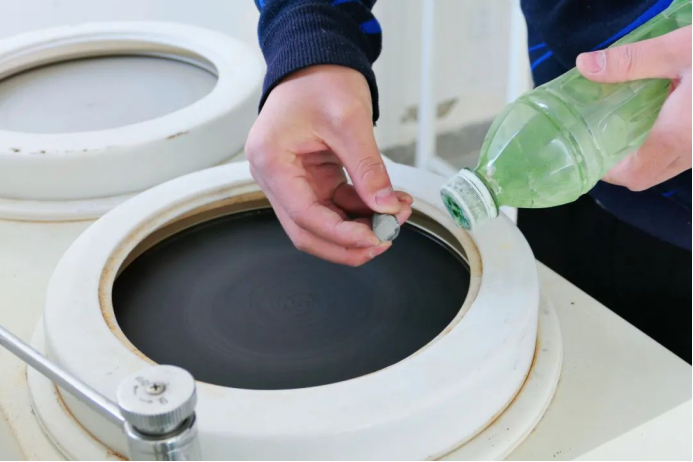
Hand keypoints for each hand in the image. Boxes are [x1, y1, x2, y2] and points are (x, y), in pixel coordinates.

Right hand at [245, 65, 411, 265]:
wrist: (316, 61)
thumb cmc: (321, 80)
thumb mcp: (350, 122)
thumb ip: (368, 169)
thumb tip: (386, 208)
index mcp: (271, 160)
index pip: (305, 215)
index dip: (341, 235)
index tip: (376, 239)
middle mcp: (273, 176)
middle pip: (307, 230)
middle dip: (348, 242)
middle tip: (386, 238)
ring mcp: (289, 180)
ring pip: (321, 224)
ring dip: (358, 226)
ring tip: (396, 213)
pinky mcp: (307, 180)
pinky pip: (332, 207)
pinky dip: (359, 211)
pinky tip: (387, 203)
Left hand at [577, 26, 691, 190]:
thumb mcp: (682, 49)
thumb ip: (631, 61)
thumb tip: (585, 65)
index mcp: (679, 136)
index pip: (632, 175)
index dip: (607, 171)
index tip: (589, 151)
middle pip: (648, 177)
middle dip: (622, 165)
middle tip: (603, 137)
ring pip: (670, 167)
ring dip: (646, 155)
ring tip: (627, 125)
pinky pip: (689, 154)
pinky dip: (668, 145)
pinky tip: (663, 115)